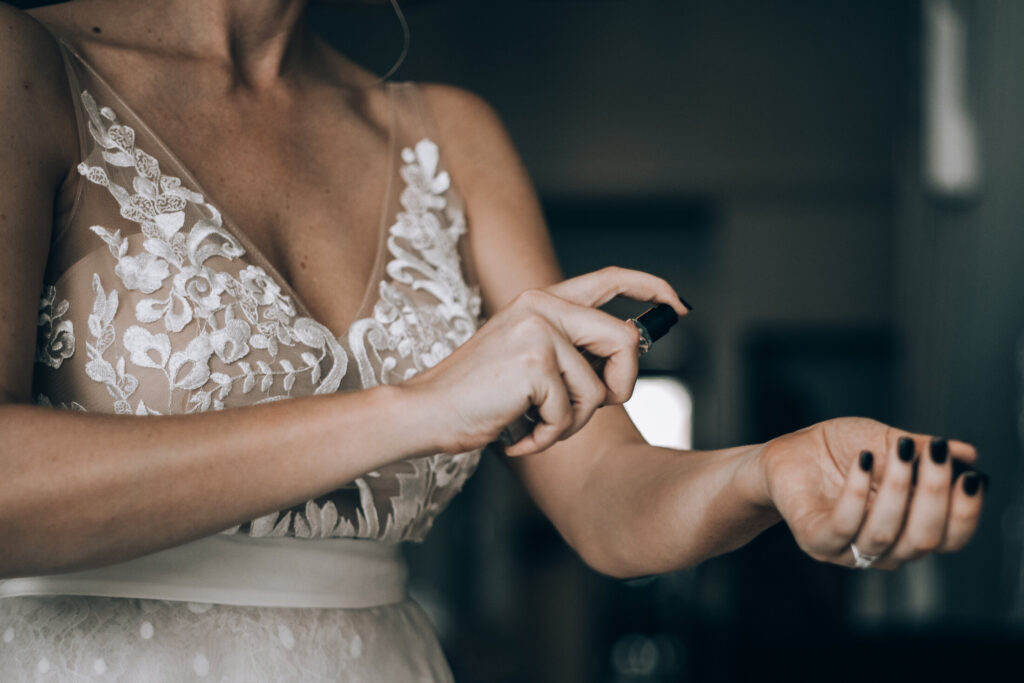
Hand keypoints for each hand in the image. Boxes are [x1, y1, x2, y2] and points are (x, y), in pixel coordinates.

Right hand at [400, 266, 688, 455]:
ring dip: (573, 422)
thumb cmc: (477, 396)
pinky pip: (571, 414)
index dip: (652, 288)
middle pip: (624, 340)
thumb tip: (630, 353)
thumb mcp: (528, 360)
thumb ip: (572, 349)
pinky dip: (549, 438)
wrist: (425, 412)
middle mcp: (542, 306)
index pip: (610, 279)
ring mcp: (539, 332)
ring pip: (598, 389)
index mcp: (542, 300)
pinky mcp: (535, 364)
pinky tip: (521, 437)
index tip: (679, 307)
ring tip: (537, 425)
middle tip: (588, 411)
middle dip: (619, 387)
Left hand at [761, 417, 985, 568]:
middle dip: (936, 495)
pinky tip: (863, 462)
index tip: (970, 477)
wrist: (790, 453)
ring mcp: (848, 550)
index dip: (965, 513)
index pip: (950, 539)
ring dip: (899, 490)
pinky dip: (856, 492)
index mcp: (909, 530)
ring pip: (885, 535)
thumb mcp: (888, 442)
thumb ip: (922, 450)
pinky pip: (842, 526)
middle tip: (935, 454)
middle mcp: (884, 549)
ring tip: (901, 451)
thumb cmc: (841, 451)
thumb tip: (967, 453)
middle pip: (924, 539)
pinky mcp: (815, 540)